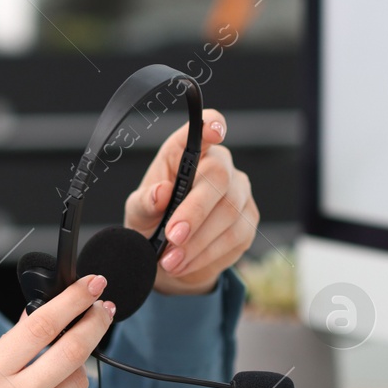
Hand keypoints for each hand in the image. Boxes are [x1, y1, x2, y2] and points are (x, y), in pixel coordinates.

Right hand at [0, 274, 113, 387]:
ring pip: (80, 382)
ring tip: (62, 366)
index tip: (90, 283)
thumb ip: (5, 353)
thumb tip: (35, 319)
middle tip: (105, 307)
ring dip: (79, 366)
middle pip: (73, 351)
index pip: (42, 326)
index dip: (72, 300)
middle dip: (95, 322)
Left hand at [125, 108, 258, 295]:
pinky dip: (207, 254)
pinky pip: (234, 236)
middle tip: (172, 236)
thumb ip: (145, 201)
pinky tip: (186, 263)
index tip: (213, 131)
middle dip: (195, 210)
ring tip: (170, 261)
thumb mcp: (139, 212)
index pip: (204, 128)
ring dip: (198, 241)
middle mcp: (218, 165)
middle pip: (219, 176)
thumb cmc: (153, 222)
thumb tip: (160, 193)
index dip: (212, 124)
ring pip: (229, 211)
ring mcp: (239, 192)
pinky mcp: (248, 221)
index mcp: (187, 153)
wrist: (170, 258)